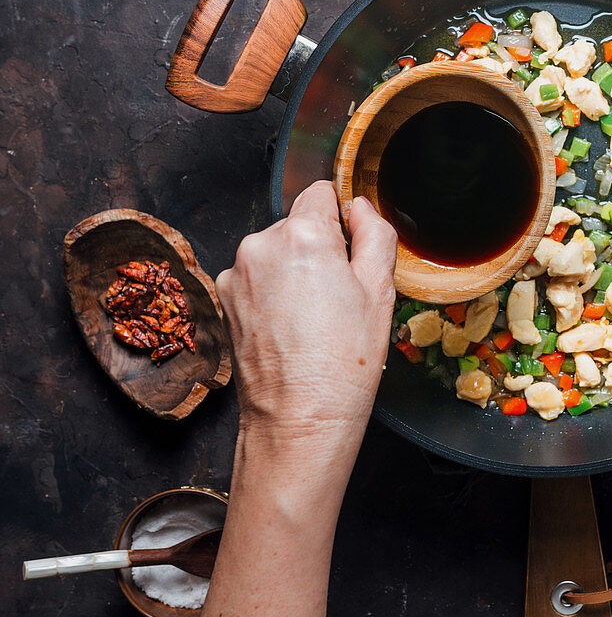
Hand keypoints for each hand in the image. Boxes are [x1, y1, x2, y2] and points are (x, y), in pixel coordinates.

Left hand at [186, 183, 395, 616]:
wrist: (298, 422)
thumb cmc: (344, 363)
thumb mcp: (381, 292)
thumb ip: (375, 235)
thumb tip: (362, 207)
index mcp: (302, 235)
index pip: (320, 194)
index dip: (342, 219)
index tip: (353, 251)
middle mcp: (259, 245)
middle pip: (297, 227)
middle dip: (318, 251)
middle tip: (341, 297)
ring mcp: (236, 275)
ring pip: (275, 255)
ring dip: (293, 274)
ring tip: (316, 321)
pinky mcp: (225, 303)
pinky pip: (256, 282)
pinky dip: (273, 297)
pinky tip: (292, 332)